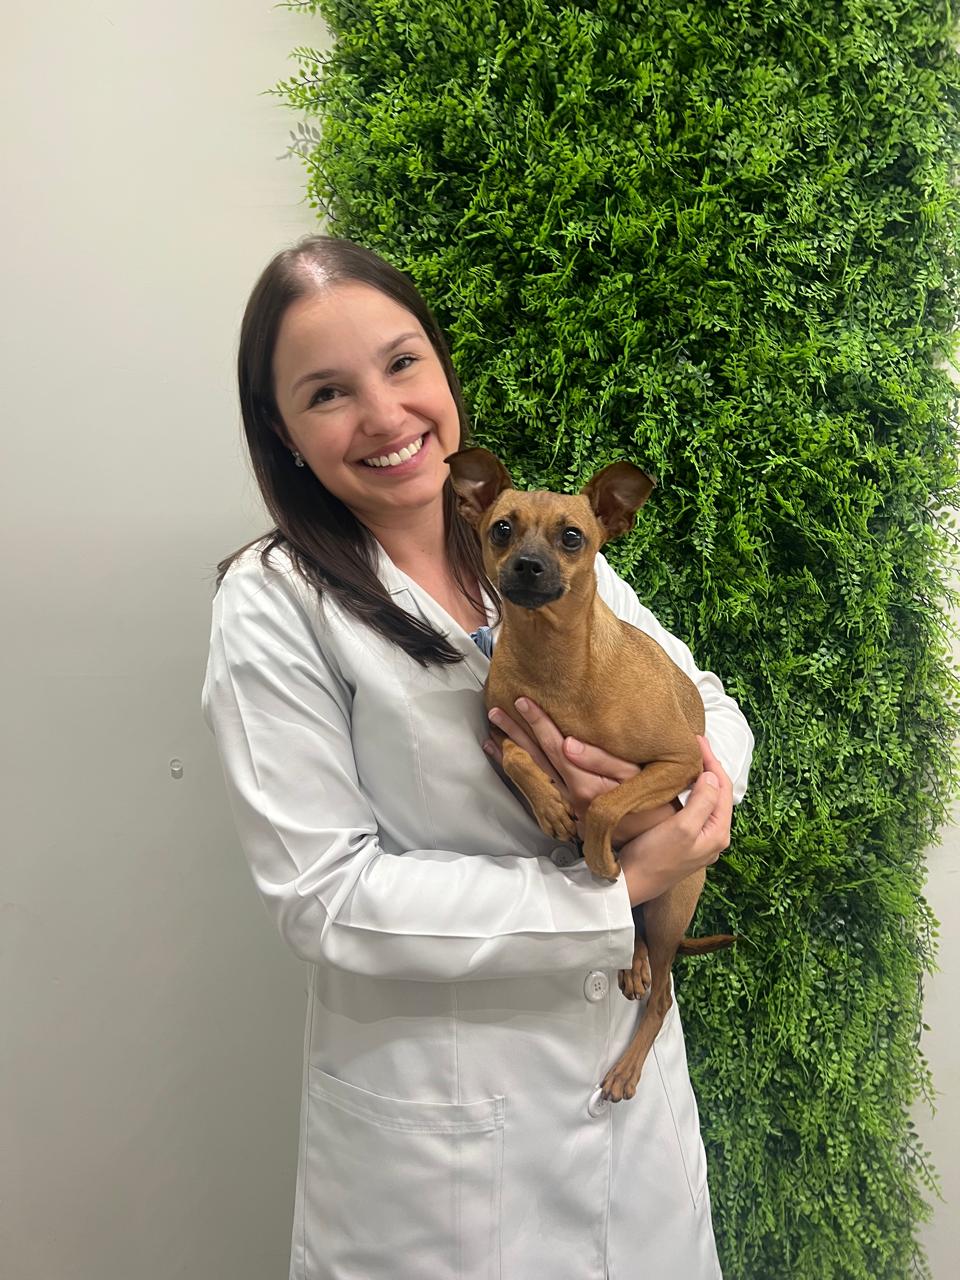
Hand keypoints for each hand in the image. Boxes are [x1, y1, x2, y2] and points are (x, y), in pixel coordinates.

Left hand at [483, 698, 677, 842]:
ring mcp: (563, 808)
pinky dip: (517, 773)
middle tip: (494, 712)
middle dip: (514, 733)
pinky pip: (533, 790)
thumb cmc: (649, 803)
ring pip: (531, 775)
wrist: (652, 841)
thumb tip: (567, 743)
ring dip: (510, 753)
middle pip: (535, 760)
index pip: (554, 747)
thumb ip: (601, 760)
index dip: (538, 723)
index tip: (521, 702)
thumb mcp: (633, 777)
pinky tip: (504, 759)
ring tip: (492, 734)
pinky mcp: (563, 815)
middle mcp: (568, 798)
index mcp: (584, 786)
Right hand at [618, 737, 732, 906]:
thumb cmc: (655, 857)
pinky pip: (692, 808)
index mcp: (718, 832)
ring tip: (684, 758)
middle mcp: (713, 836)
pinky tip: (675, 783)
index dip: (712, 760)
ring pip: (704, 799)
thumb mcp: (683, 827)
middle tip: (691, 744)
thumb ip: (702, 801)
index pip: (722, 787)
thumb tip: (710, 776)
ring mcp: (698, 840)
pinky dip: (687, 790)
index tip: (696, 740)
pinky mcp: (683, 841)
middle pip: (716, 792)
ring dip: (697, 778)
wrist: (631, 884)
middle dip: (706, 767)